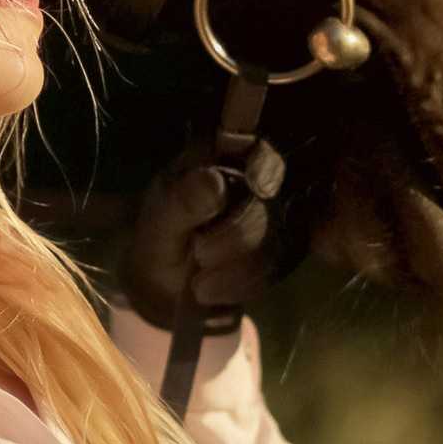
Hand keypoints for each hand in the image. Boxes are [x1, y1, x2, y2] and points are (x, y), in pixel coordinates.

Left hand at [117, 138, 285, 328]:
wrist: (166, 287)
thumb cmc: (160, 241)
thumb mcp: (160, 222)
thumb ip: (184, 202)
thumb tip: (215, 182)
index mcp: (222, 159)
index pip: (257, 150)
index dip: (265, 166)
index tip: (258, 185)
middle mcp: (255, 182)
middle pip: (275, 197)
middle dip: (242, 232)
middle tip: (203, 255)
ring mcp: (274, 217)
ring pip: (282, 236)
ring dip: (243, 267)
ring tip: (201, 287)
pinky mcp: (282, 252)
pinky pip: (281, 267)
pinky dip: (248, 284)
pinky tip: (217, 293)